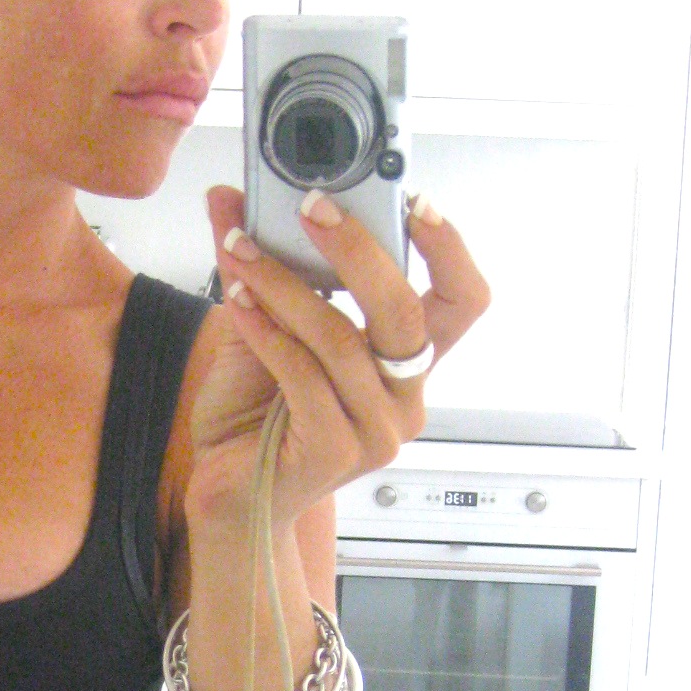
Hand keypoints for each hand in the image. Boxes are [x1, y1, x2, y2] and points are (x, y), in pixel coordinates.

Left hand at [184, 185, 491, 535]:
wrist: (229, 492)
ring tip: (241, 254)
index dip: (449, 250)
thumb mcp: (260, 324)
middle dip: (357, 249)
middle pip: (406, 311)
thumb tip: (232, 199)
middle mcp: (402, 397)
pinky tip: (239, 306)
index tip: (415, 201)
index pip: (461, 301)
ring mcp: (376, 430)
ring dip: (286, 286)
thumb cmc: (254, 416)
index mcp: (403, 363)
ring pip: (343, 339)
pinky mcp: (337, 451)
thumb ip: (258, 266)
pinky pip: (305, 377)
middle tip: (312, 207)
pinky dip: (268, 332)